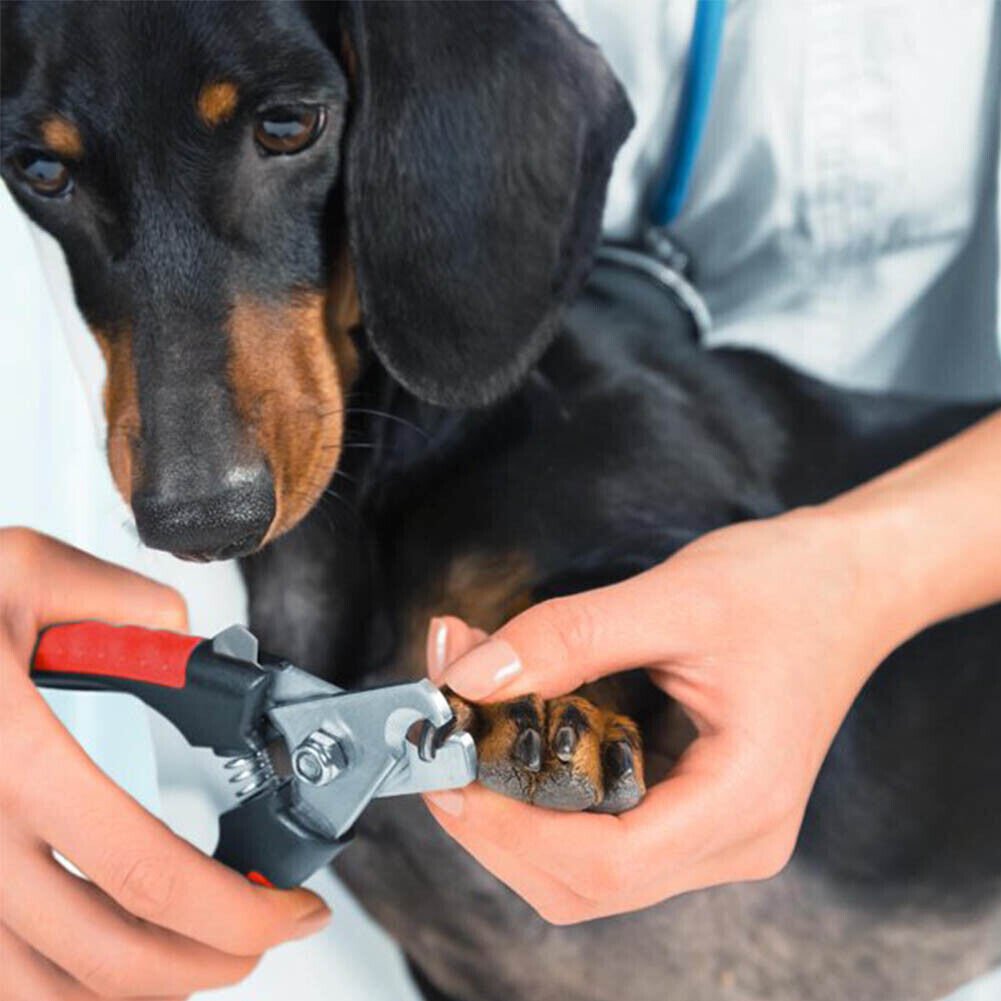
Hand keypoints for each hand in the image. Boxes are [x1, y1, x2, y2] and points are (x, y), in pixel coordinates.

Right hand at [0, 528, 330, 999]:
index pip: (148, 872)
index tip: (293, 908)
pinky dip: (67, 991)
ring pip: (45, 993)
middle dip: (212, 960)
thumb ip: (127, 605)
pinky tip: (111, 962)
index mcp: (11, 758)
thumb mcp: (27, 571)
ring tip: (203, 953)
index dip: (238, 911)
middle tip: (265, 936)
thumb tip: (188, 645)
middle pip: (107, 956)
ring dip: (143, 989)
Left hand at [423, 509, 912, 923]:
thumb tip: (470, 677)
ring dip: (512, 808)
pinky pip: (602, 828)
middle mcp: (733, 839)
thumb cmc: (785, 587)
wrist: (847, 582)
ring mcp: (713, 831)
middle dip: (497, 824)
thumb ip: (567, 640)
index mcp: (744, 803)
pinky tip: (517, 731)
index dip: (508, 831)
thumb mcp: (672, 598)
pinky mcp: (692, 807)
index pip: (606, 864)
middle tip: (443, 746)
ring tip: (473, 726)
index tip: (446, 773)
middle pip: (584, 883)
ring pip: (584, 866)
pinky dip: (544, 792)